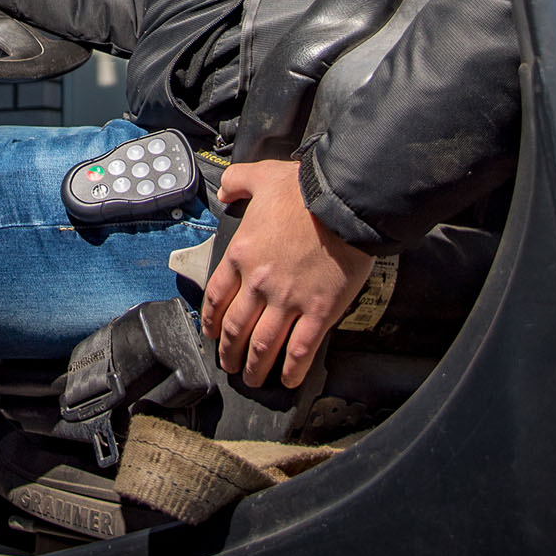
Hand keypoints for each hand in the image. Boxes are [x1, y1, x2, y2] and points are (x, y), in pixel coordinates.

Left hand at [201, 161, 375, 387]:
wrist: (343, 201)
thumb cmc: (305, 190)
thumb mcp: (262, 176)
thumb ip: (238, 182)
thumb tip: (228, 190)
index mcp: (242, 254)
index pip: (216, 296)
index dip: (211, 320)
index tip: (211, 332)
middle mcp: (259, 282)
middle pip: (236, 327)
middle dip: (229, 351)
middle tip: (228, 364)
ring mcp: (288, 299)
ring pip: (263, 345)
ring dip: (254, 366)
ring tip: (252, 379)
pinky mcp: (319, 310)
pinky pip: (300, 349)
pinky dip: (292, 369)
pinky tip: (288, 380)